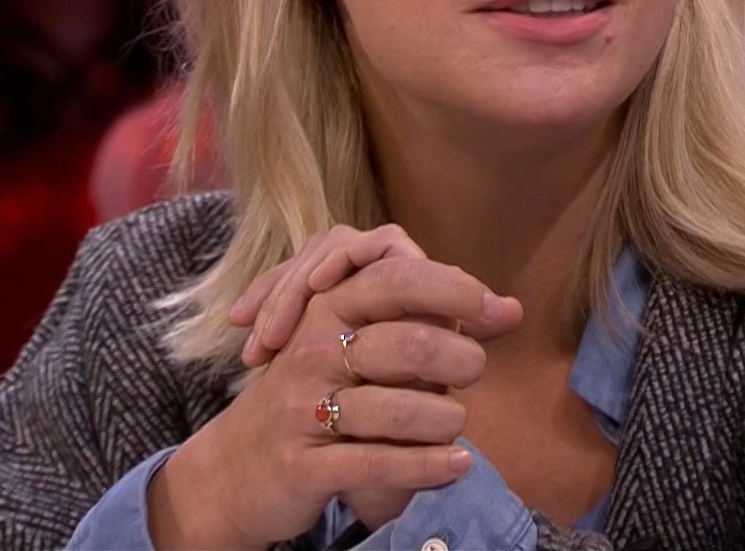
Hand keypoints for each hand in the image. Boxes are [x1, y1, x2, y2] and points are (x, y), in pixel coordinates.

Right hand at [150, 251, 521, 547]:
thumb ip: (427, 321)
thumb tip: (510, 309)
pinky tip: (458, 464)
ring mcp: (301, 406)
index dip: (454, 289)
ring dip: (445, 418)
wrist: (234, 469)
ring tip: (459, 423)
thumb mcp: (359, 346)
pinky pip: (377, 461)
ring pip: (395, 406)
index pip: (395, 275)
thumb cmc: (315, 397)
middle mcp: (310, 349)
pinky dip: (427, 466)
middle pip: (405, 340)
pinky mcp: (301, 463)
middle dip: (457, 357)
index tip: (495, 312)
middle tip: (475, 370)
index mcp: (324, 308)